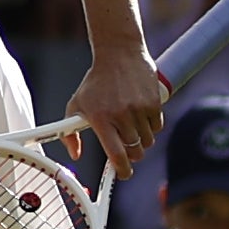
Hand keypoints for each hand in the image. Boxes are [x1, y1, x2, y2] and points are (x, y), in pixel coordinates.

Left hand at [63, 37, 163, 180]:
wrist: (119, 54)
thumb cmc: (95, 83)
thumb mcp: (76, 105)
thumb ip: (71, 133)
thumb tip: (75, 156)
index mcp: (100, 118)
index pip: (116, 154)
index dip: (122, 170)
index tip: (123, 174)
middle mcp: (121, 115)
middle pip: (135, 151)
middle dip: (132, 156)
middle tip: (127, 150)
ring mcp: (140, 108)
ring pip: (148, 141)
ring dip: (141, 141)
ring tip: (131, 128)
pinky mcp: (154, 102)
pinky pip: (157, 127)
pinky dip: (151, 127)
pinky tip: (141, 117)